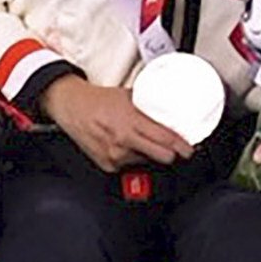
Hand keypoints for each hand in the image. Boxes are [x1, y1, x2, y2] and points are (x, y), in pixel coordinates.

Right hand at [41, 76, 192, 172]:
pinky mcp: (107, 164)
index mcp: (131, 122)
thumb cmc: (98, 100)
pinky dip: (132, 156)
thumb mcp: (129, 97)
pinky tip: (125, 145)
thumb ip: (149, 106)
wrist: (70, 106)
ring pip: (146, 161)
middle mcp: (124, 141)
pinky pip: (129, 164)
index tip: (190, 149)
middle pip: (162, 156)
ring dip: (148, 153)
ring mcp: (114, 155)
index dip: (183, 147)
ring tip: (138, 139)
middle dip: (172, 154)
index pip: (166, 139)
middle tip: (176, 149)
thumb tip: (171, 110)